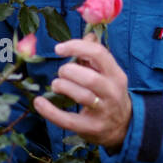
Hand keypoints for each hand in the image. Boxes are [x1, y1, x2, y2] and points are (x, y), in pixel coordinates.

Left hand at [33, 34, 131, 151]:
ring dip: (63, 86)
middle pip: (90, 78)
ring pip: (82, 96)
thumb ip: (95, 56)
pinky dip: (50, 111)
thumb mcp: (108, 74)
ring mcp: (103, 111)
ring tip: (56, 85)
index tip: (59, 49)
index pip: (99, 54)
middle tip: (62, 72)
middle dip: (69, 71)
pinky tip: (39, 103)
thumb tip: (88, 35)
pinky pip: (68, 120)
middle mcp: (112, 92)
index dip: (76, 47)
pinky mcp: (91, 128)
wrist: (124, 127)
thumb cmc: (109, 93)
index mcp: (116, 74)